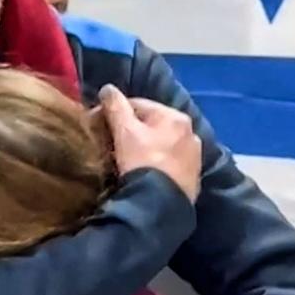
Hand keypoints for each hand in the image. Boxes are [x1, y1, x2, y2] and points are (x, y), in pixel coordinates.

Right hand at [99, 84, 201, 201]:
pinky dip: (157, 165)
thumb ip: (115, 106)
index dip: (116, 113)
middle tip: (113, 144)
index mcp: (175, 116)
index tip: (100, 125)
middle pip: (152, 125)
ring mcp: (194, 157)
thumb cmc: (141, 162)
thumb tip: (108, 88)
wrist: (161, 205)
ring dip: (146, 148)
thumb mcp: (124, 132)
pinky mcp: (193, 178)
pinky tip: (145, 174)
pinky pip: (170, 164)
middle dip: (133, 131)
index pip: (138, 105)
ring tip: (127, 161)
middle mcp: (191, 133)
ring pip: (162, 145)